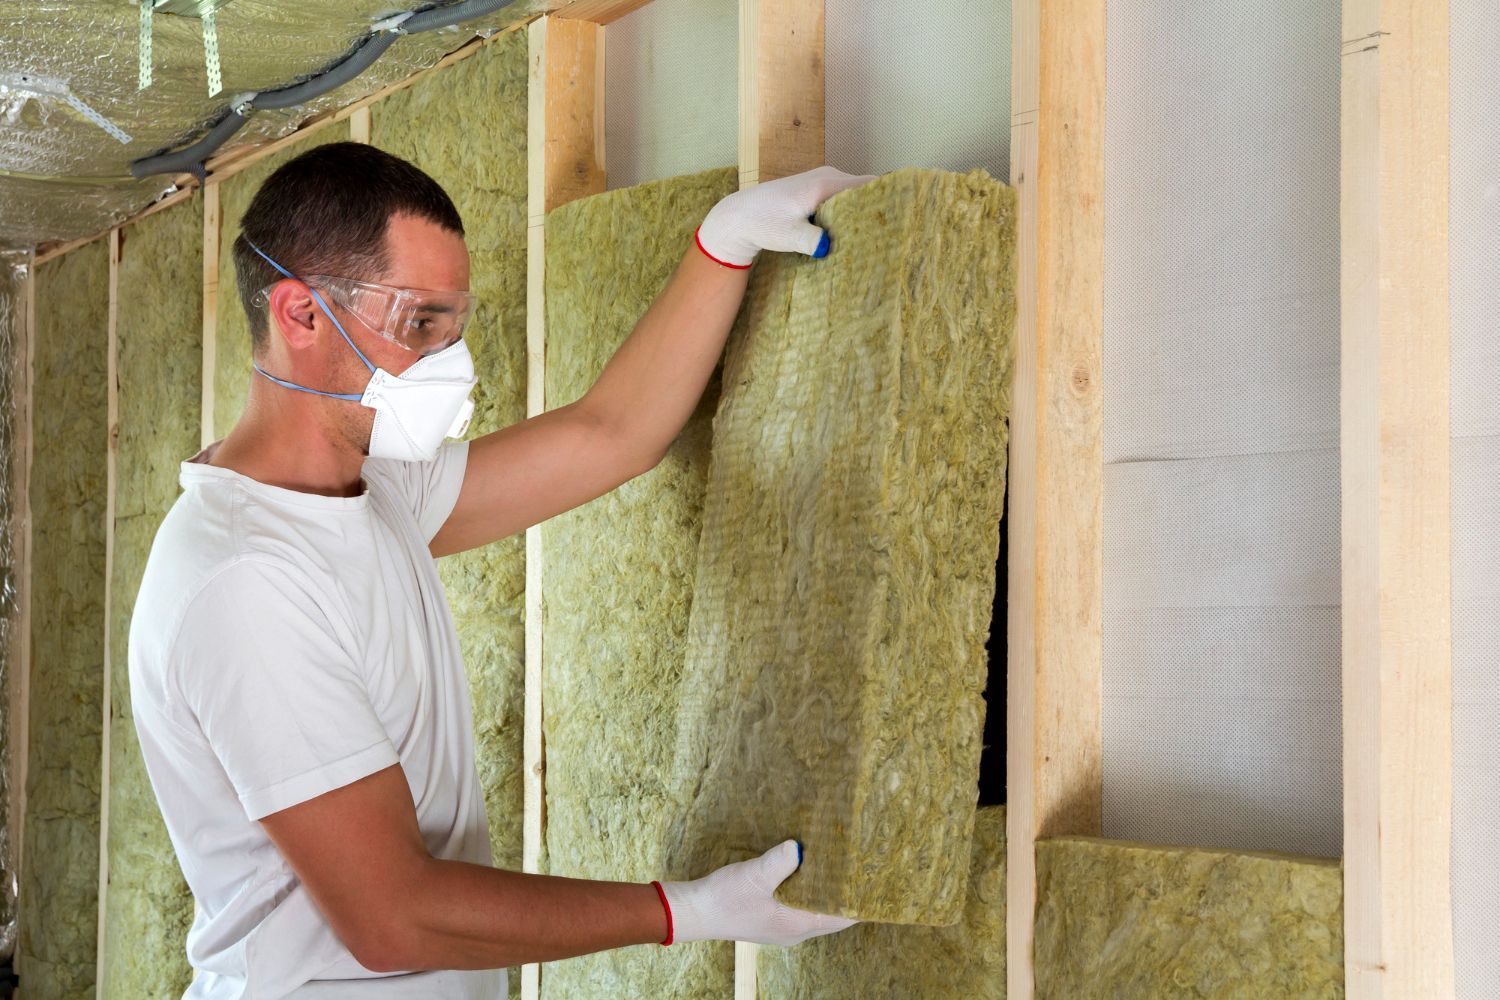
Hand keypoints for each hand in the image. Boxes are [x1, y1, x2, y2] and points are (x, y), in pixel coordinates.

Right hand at [654, 840, 857, 945]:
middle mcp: (796, 930)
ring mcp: (784, 926)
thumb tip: (800, 847)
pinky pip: (803, 905)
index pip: (844, 918)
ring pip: (819, 909)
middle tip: (864, 865)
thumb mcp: (753, 876)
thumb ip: (779, 863)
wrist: (694, 912)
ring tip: (843, 864)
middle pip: (835, 915)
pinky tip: (810, 870)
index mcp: (798, 925)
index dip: (862, 901)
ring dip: (830, 891)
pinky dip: (812, 890)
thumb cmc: (724, 899)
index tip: (876, 879)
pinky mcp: (773, 917)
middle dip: (849, 894)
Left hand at [695, 166, 878, 267]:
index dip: (889, 196)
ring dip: (863, 210)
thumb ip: (813, 240)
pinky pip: (842, 198)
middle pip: (865, 188)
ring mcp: (822, 181)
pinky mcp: (815, 190)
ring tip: (879, 232)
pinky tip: (854, 230)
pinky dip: (849, 211)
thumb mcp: (789, 236)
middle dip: (878, 206)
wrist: (739, 216)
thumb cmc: (763, 223)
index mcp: (826, 184)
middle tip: (895, 230)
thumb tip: (834, 247)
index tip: (905, 212)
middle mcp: (828, 176)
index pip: (869, 184)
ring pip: (853, 194)